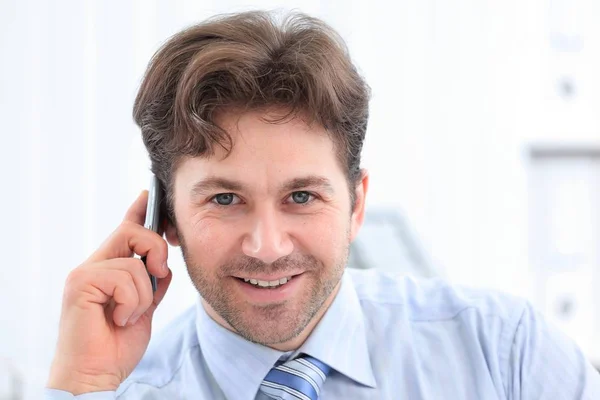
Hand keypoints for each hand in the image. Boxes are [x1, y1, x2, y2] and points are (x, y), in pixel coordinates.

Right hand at [47, 191, 172, 393]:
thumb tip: (163, 262)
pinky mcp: (80, 283)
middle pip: (131, 231)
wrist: (96, 376)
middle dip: (156, 248)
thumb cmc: (116, 345)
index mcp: (108, 270)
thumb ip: (151, 283)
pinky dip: (133, 303)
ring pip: (135, 261)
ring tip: (128, 316)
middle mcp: (93, 266)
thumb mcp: (143, 307)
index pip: (124, 231)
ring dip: (144, 295)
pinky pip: (126, 278)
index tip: (149, 194)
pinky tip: (119, 319)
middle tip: (161, 272)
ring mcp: (84, 273)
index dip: (138, 211)